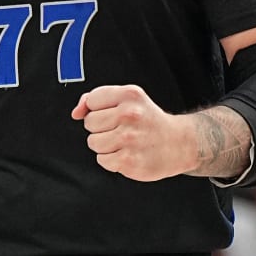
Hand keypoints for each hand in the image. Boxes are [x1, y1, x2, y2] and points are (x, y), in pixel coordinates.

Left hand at [72, 84, 191, 181]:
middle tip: (122, 129)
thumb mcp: (128, 99)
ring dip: (105, 145)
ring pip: (93, 142)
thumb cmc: (148, 121)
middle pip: (89, 123)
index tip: (115, 114)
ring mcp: (129, 138)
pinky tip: (127, 154)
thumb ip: (95, 99)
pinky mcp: (128, 160)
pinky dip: (111, 160)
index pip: (91, 101)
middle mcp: (129, 114)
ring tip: (124, 142)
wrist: (179, 143)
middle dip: (101, 128)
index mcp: (129, 95)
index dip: (99, 109)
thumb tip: (76, 112)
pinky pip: (101, 160)